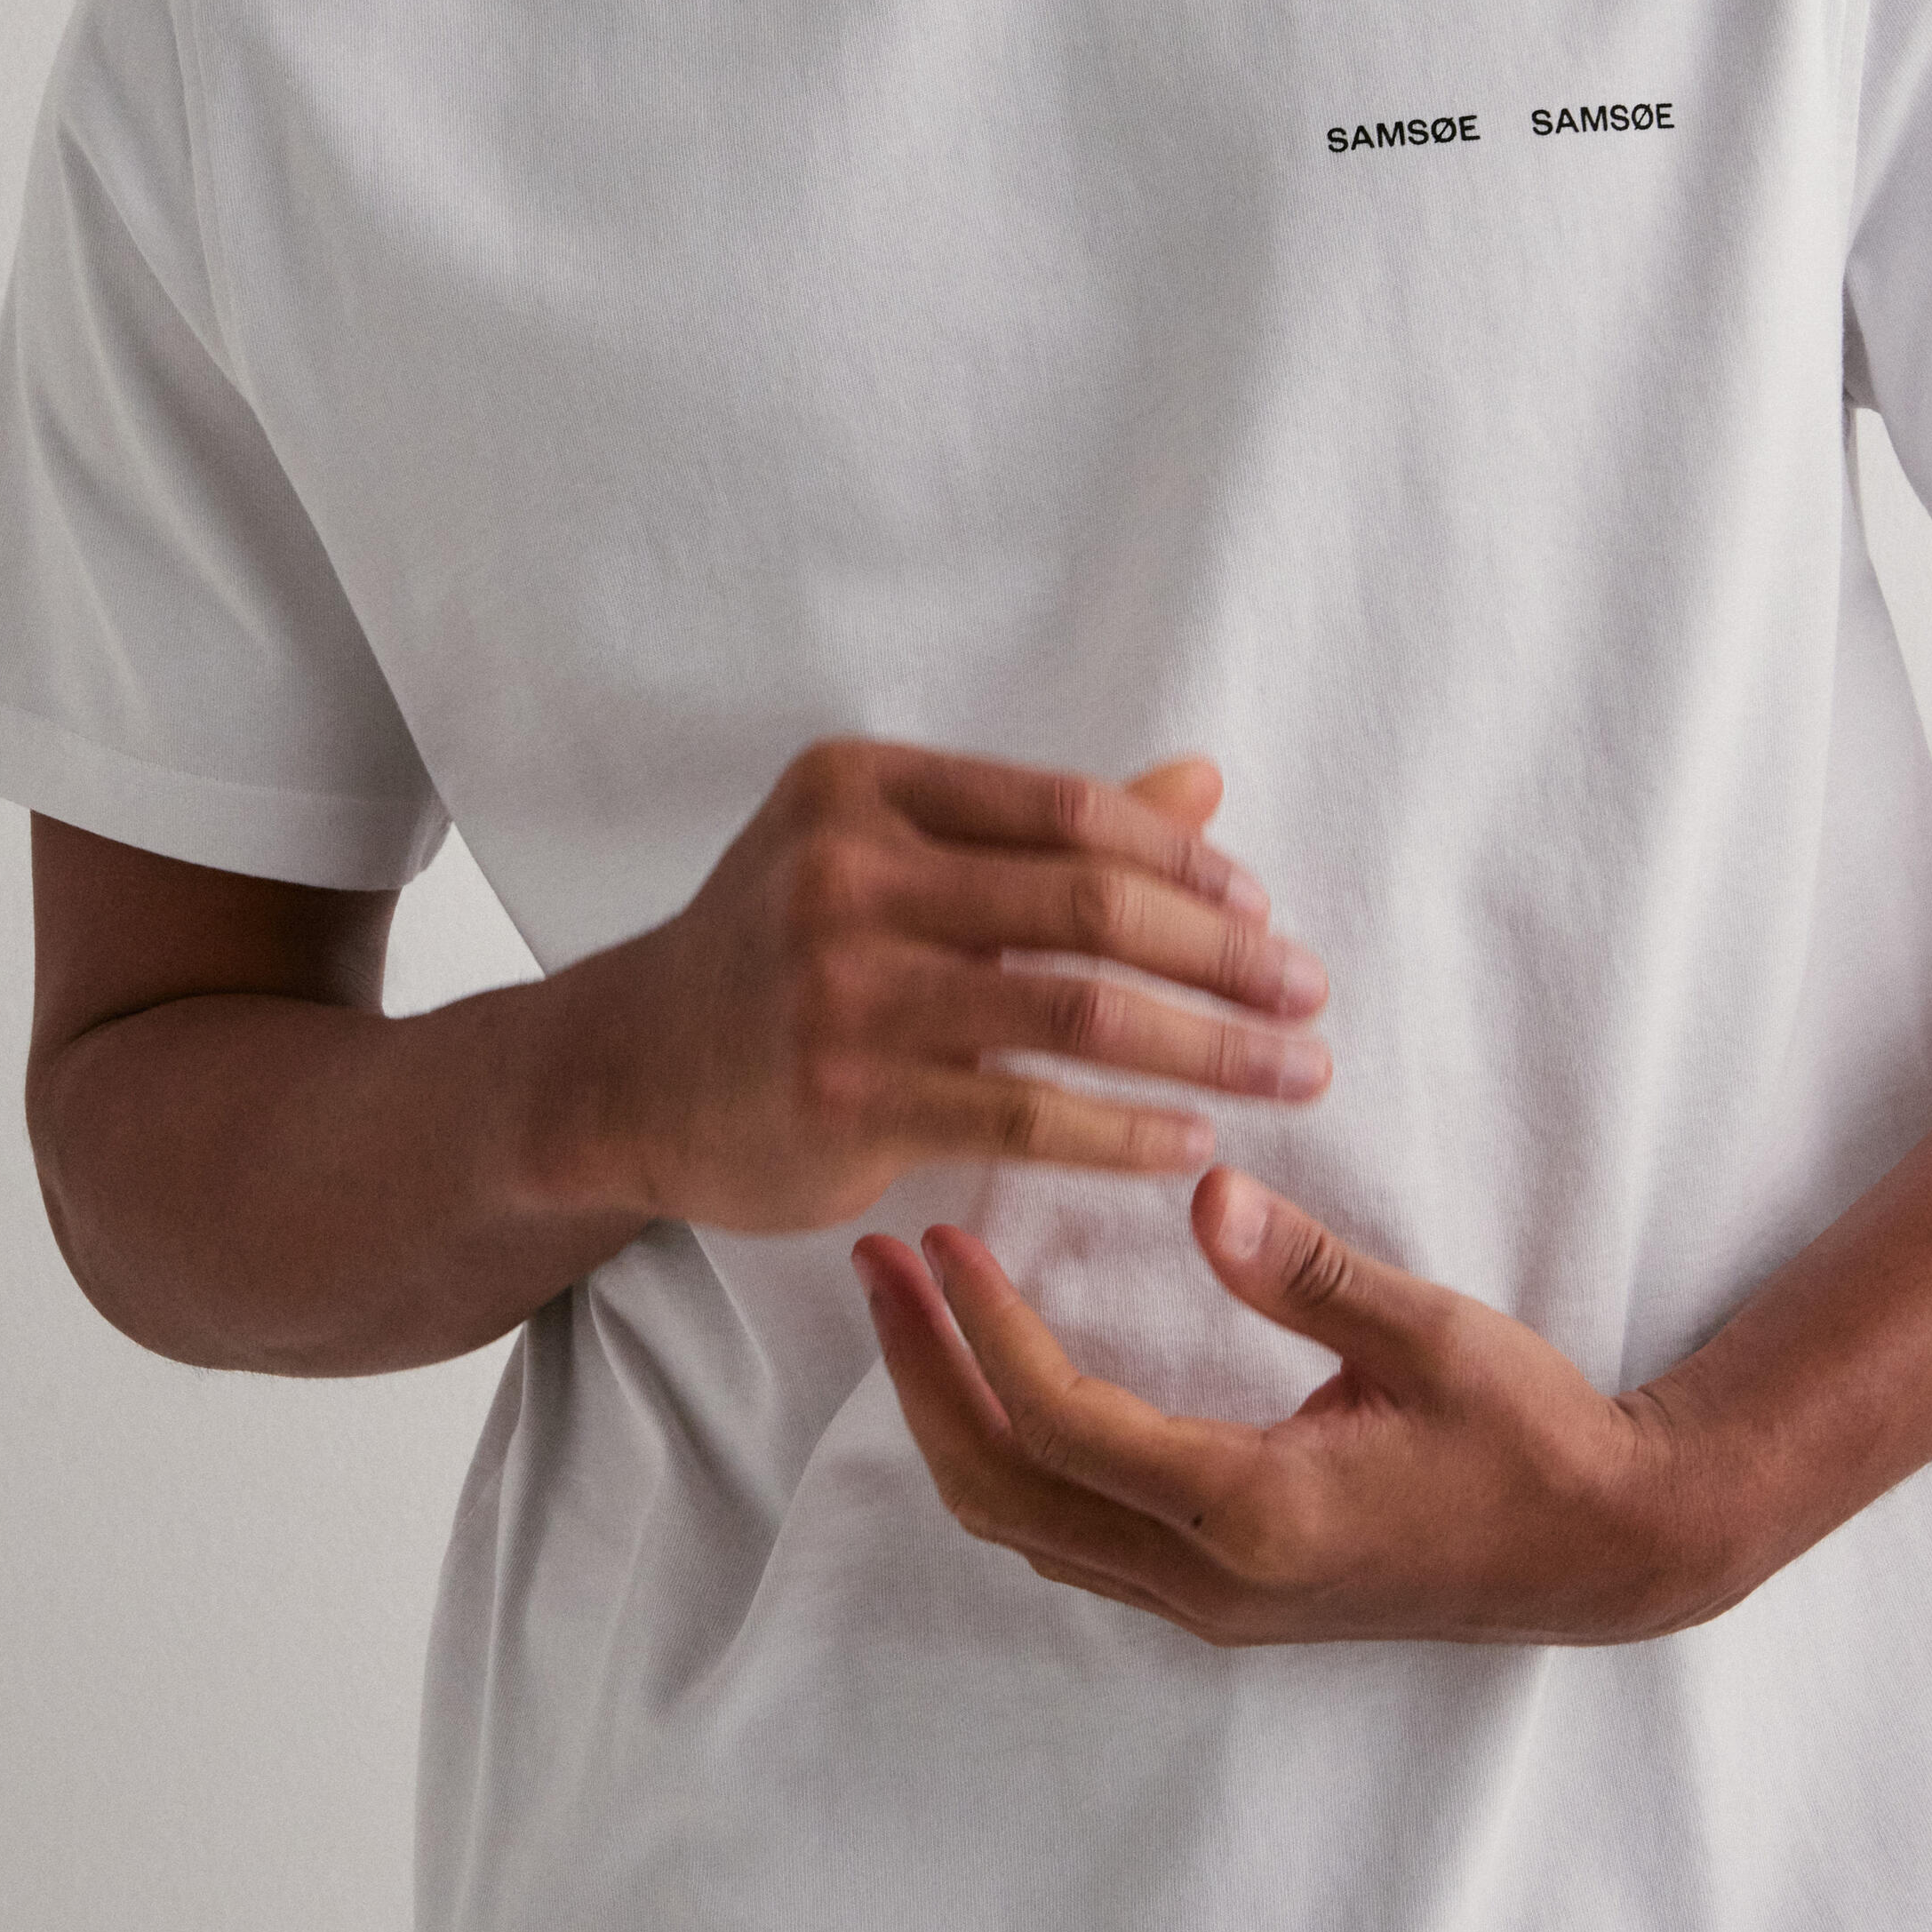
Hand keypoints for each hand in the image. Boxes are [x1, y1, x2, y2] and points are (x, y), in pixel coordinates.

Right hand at [584, 742, 1330, 1237]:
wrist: (622, 1074)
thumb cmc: (776, 955)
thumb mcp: (882, 855)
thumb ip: (1033, 829)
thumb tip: (1203, 786)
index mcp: (864, 787)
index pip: (1066, 808)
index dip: (1184, 861)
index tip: (1263, 909)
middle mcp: (847, 871)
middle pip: (1088, 901)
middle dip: (1223, 952)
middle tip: (1309, 993)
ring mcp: (840, 985)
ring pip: (1074, 1010)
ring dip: (1207, 1046)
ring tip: (1292, 1073)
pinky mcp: (842, 1097)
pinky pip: (1024, 1114)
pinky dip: (1124, 1130)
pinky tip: (1191, 1144)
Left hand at [855, 1168, 1739, 1645]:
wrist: (1604, 1550)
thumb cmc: (1532, 1435)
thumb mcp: (1435, 1336)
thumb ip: (1313, 1273)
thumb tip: (1206, 1198)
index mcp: (1256, 1512)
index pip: (1063, 1425)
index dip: (983, 1331)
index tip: (939, 1237)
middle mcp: (1211, 1579)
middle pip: (1003, 1489)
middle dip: (922, 1376)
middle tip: (878, 1265)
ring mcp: (1208, 1603)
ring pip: (1022, 1525)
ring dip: (951, 1416)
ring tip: (911, 1307)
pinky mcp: (1217, 1598)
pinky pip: (1066, 1537)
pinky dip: (1004, 1455)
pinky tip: (991, 1373)